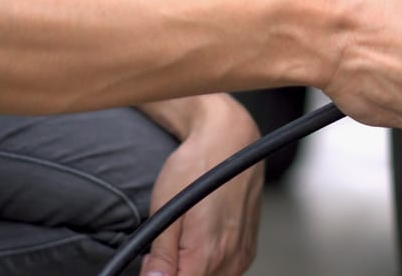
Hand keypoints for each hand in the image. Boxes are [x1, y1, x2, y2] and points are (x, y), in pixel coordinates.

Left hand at [140, 95, 262, 275]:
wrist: (230, 140)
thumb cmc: (198, 166)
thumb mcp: (166, 208)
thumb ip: (162, 254)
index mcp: (207, 253)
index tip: (153, 262)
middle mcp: (231, 258)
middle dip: (176, 272)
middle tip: (163, 247)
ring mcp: (243, 254)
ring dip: (193, 268)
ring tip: (183, 238)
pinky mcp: (248, 249)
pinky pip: (226, 270)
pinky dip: (209, 263)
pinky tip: (200, 240)